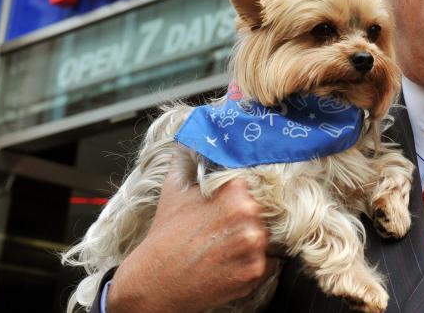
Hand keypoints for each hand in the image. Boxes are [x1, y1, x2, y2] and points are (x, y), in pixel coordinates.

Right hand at [107, 171, 278, 312]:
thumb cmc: (164, 237)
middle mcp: (249, 215)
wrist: (153, 283)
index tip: (230, 209)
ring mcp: (253, 245)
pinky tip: (228, 265)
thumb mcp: (174, 191)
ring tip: (223, 249)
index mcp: (235, 191)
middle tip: (222, 232)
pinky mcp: (255, 271)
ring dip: (251, 243)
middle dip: (246, 222)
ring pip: (266, 238)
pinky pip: (269, 263)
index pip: (254, 188)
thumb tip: (190, 139)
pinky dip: (253, 264)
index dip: (241, 199)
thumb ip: (187, 160)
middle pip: (262, 214)